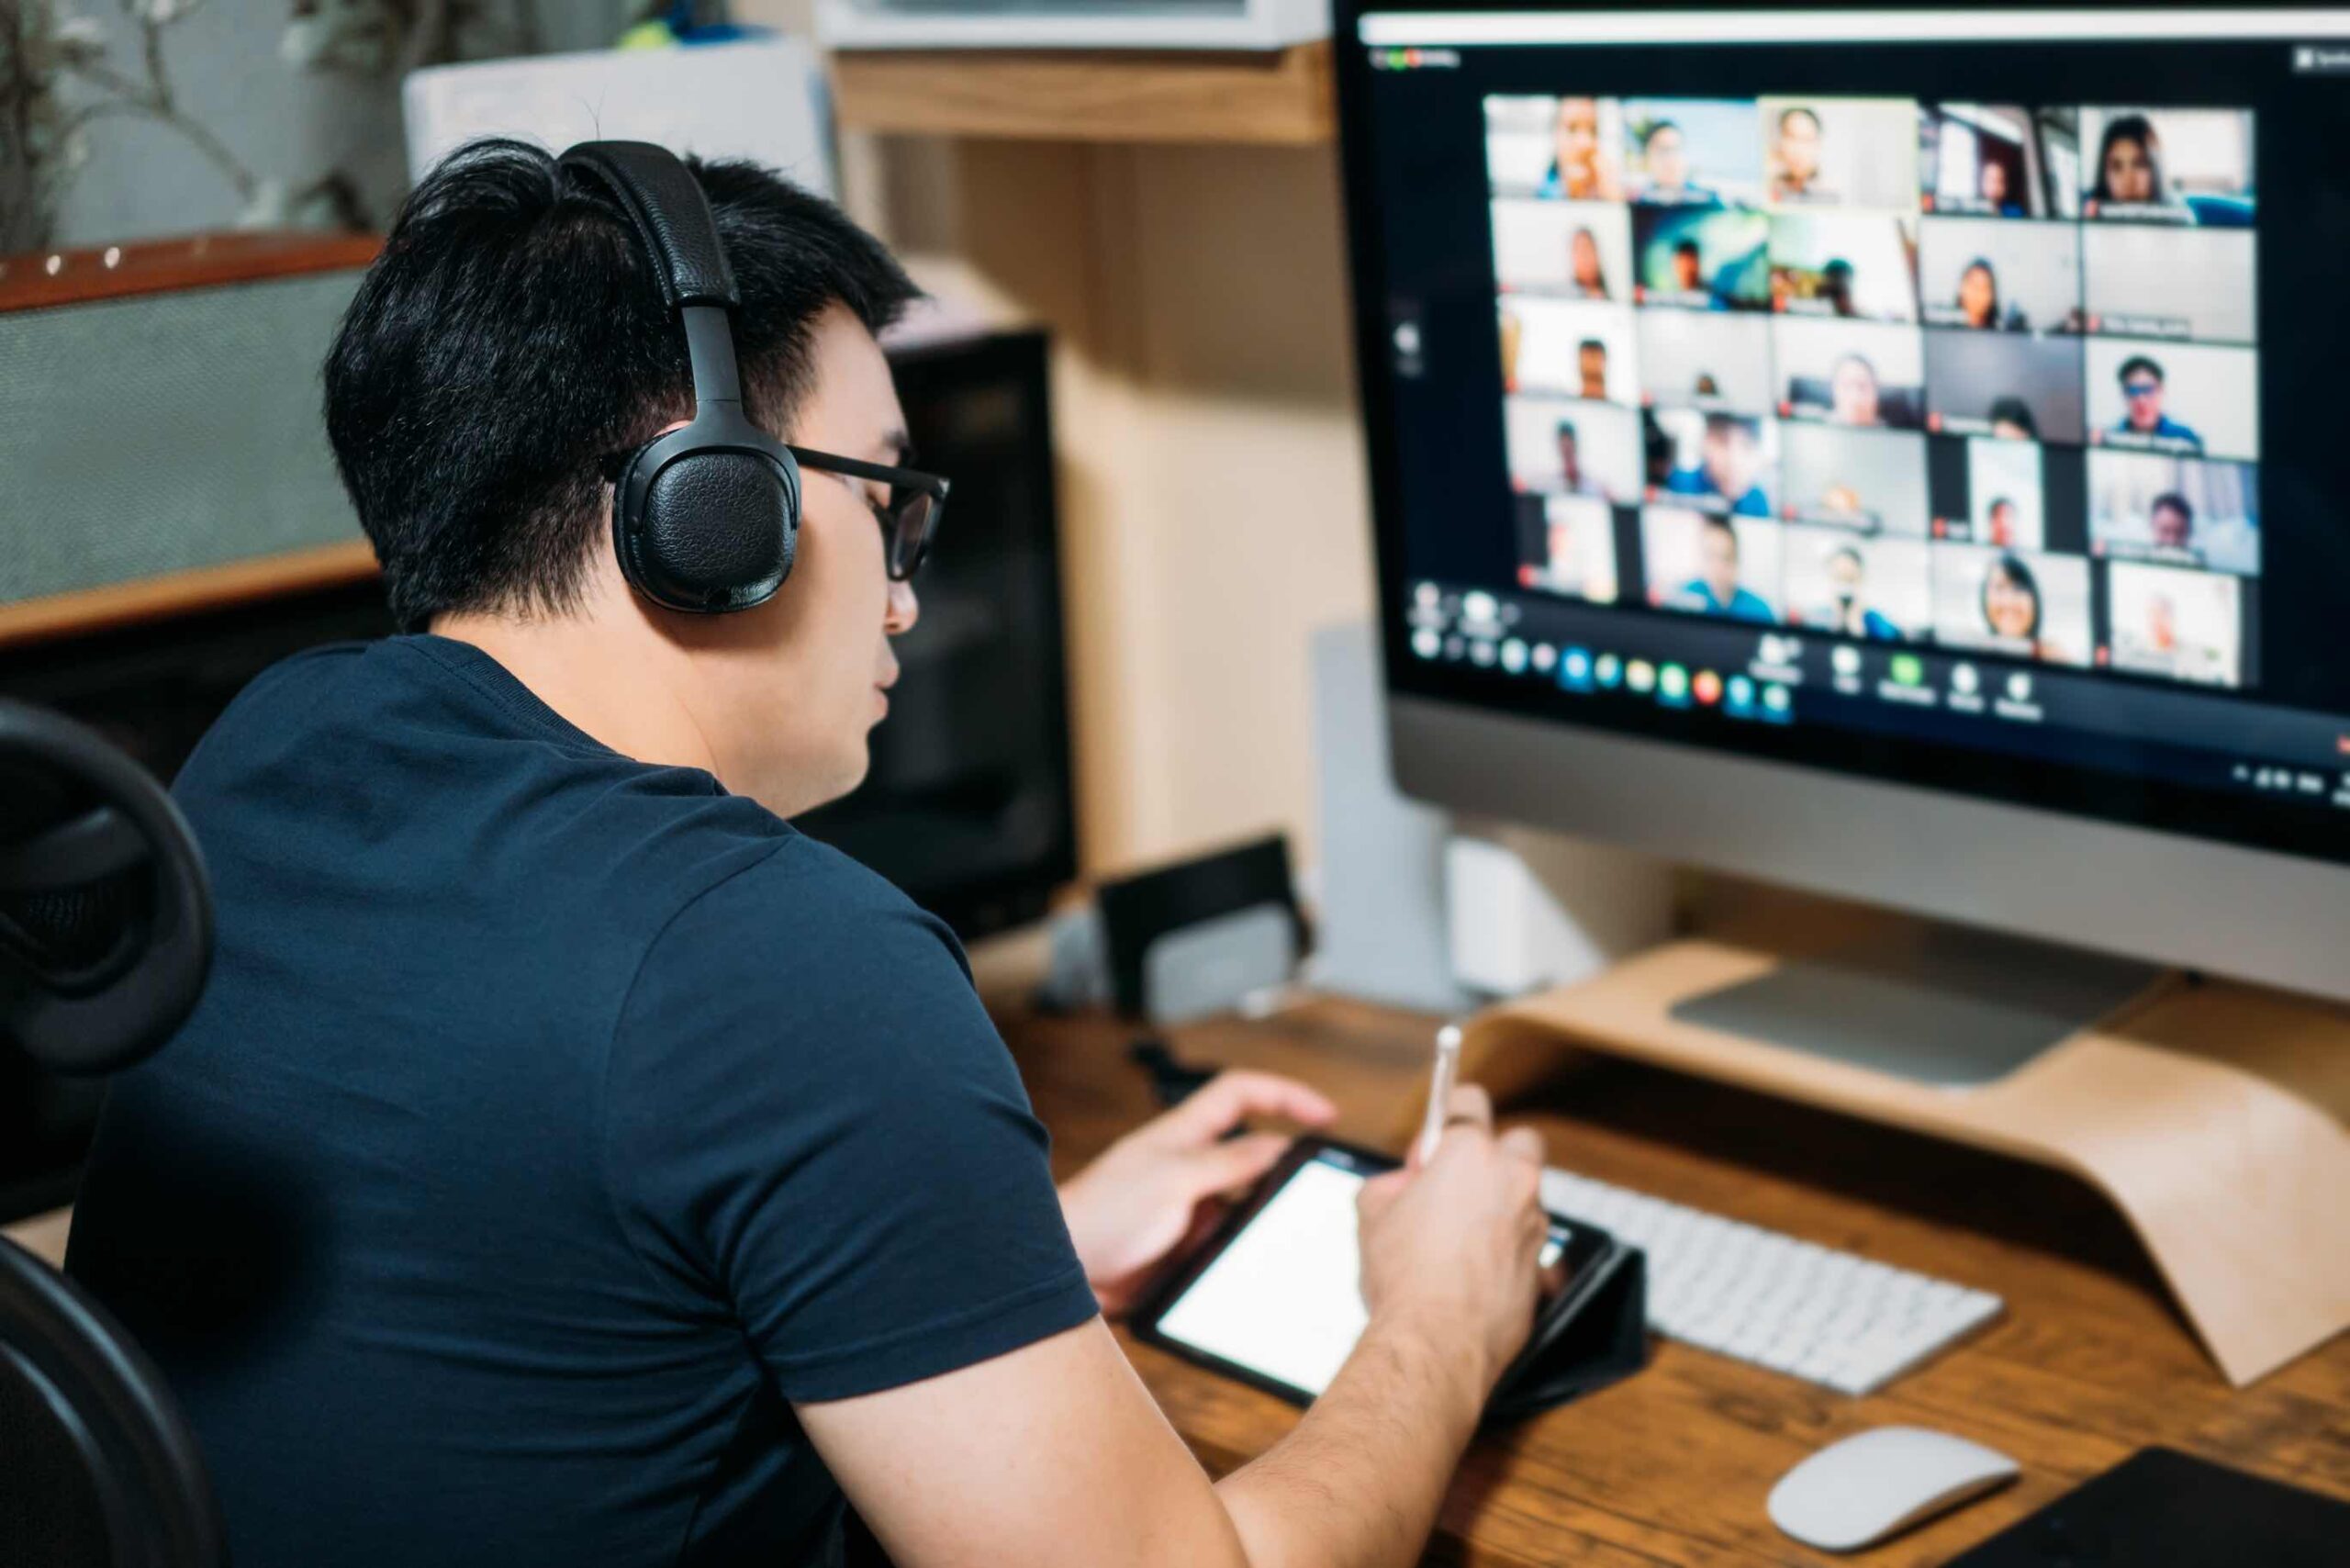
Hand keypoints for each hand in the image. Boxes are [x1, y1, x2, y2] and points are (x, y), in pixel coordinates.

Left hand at [1059, 1070, 1337, 1314]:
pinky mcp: (1185, 1247)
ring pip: (1247, 1201)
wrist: (1060, 1275)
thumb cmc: (1100, 1216)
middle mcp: (1189, 1167)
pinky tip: (1260, 1264)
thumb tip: (1277, 1147)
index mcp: (1182, 1135)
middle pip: (1254, 1151)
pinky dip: (1248, 1249)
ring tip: (1294, 1232)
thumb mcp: (1172, 1181)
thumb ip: (1226, 1163)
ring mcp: (1189, 1208)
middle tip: (1322, 1186)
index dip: (1284, 1095)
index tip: (1325, 1114)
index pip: (1240, 1094)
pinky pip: (1231, 1242)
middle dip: (1289, 1163)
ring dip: (1269, 1213)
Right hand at [1356, 1085, 1546, 1397]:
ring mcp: (1534, 1223)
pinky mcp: (1542, 1265)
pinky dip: (1506, 1248)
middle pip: (1520, 1140)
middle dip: (1496, 1153)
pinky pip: (1526, 1241)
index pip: (1468, 1102)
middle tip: (1459, 1183)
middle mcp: (1512, 1180)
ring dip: (1500, 1205)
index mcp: (1470, 1154)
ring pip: (1525, 1196)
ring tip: (1459, 1239)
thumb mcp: (1372, 1214)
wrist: (1435, 1342)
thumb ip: (1391, 1184)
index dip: (1448, 1118)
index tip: (1435, 1143)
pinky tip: (1472, 1272)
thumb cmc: (1403, 1276)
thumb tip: (1403, 1186)